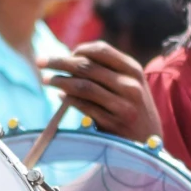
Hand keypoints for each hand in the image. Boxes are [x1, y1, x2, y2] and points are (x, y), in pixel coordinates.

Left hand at [43, 41, 161, 143]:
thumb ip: (108, 71)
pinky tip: (60, 97)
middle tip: (41, 61)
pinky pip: (84, 107)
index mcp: (133, 70)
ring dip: (60, 81)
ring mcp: (122, 105)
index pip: (102, 50)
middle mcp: (130, 85)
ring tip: (46, 80)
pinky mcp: (113, 123)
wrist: (149, 140)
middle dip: (60, 62)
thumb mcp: (130, 84)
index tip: (65, 54)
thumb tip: (70, 59)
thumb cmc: (133, 108)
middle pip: (87, 67)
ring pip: (83, 86)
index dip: (79, 49)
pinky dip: (68, 100)